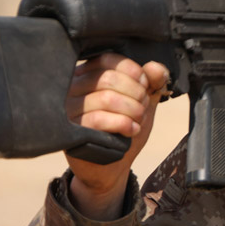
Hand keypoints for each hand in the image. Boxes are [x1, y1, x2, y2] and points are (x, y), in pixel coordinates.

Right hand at [64, 53, 168, 220]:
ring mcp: (69, 110)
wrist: (111, 166)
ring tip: (138, 120)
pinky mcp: (72, 131)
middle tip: (143, 107)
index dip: (133, 71)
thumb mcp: (144, 100)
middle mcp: (74, 88)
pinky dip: (124, 124)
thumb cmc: (124, 127)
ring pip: (106, 98)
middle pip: (109, 78)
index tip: (145, 85)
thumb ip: (153, 81)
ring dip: (133, 110)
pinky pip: (99, 119)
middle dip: (137, 93)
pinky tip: (132, 130)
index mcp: (89, 74)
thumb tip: (155, 67)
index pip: (108, 59)